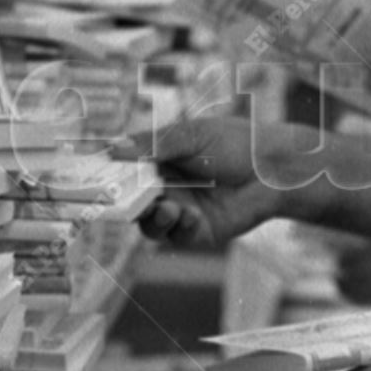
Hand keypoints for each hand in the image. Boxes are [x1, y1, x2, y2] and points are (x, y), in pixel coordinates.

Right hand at [114, 115, 307, 250]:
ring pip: (149, 223)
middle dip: (126, 203)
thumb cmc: (236, 143)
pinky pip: (175, 236)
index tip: (96, 179)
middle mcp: (165, 187)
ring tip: (168, 207)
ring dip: (152, 217)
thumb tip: (116, 147)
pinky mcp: (197, 231)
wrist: (274, 169)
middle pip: (132, 202)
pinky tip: (188, 215)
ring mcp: (180, 210)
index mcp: (160, 160)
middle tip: (125, 200)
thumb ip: (154, 144)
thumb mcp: (192, 135)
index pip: (125, 171)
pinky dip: (177, 226)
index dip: (110, 176)